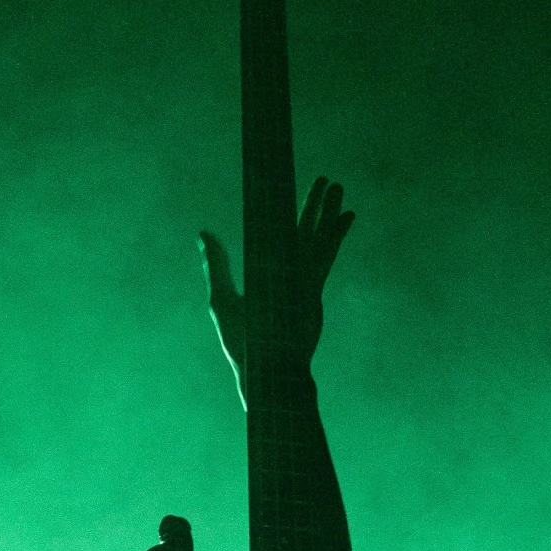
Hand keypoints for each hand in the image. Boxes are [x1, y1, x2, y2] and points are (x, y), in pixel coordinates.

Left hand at [201, 175, 355, 386]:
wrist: (262, 370)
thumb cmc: (240, 341)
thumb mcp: (222, 298)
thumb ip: (217, 265)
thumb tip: (204, 233)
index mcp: (266, 271)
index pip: (276, 232)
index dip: (283, 209)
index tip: (289, 187)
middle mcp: (286, 273)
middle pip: (301, 230)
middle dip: (314, 205)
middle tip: (326, 181)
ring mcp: (301, 280)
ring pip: (316, 238)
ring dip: (327, 212)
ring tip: (338, 188)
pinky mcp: (311, 289)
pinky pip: (325, 255)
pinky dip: (335, 234)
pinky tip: (347, 216)